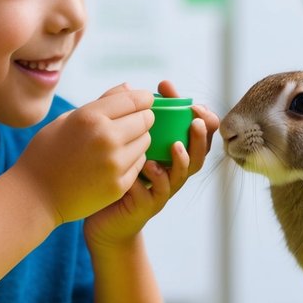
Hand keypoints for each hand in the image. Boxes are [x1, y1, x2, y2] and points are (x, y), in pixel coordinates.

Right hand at [15, 84, 154, 224]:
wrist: (35, 196)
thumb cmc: (48, 152)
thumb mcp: (68, 119)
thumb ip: (102, 103)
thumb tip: (131, 87)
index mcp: (89, 117)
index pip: (134, 100)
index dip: (142, 99)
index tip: (142, 102)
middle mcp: (105, 138)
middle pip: (146, 120)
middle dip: (142, 119)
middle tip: (130, 124)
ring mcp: (113, 164)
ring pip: (146, 142)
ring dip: (137, 140)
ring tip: (118, 144)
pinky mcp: (118, 186)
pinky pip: (140, 164)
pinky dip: (132, 160)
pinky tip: (114, 162)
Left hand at [83, 80, 219, 254]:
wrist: (101, 216)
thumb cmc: (113, 173)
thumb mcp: (124, 142)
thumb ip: (130, 118)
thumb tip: (131, 86)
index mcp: (169, 152)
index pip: (193, 128)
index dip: (195, 112)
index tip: (179, 93)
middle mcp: (172, 170)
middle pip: (200, 151)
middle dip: (201, 133)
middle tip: (196, 117)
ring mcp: (163, 189)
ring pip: (183, 173)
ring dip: (183, 157)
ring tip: (176, 144)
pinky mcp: (148, 205)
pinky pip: (157, 193)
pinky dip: (155, 178)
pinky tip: (147, 166)